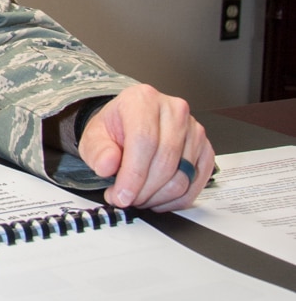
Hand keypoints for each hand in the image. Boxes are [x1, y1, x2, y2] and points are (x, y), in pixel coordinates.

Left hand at [79, 84, 213, 211]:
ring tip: (139, 197)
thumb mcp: (95, 136)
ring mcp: (194, 130)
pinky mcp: (205, 149)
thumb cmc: (116, 128)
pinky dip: (176, 199)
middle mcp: (174, 111)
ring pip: (182, 178)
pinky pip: (196, 184)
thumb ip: (97, 151)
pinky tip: (158, 198)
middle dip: (143, 191)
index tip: (121, 196)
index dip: (132, 175)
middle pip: (165, 162)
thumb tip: (107, 165)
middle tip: (126, 200)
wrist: (132, 124)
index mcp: (144, 100)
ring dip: (158, 197)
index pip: (144, 141)